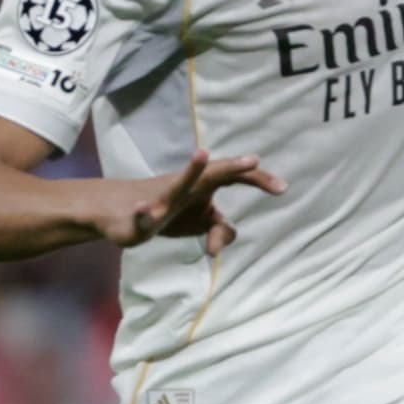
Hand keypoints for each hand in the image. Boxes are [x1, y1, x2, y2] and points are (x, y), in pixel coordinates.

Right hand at [96, 150, 286, 256]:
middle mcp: (186, 186)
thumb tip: (218, 249)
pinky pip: (142, 214)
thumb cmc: (172, 211)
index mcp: (204, 185)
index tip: (283, 188)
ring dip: (191, 170)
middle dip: (232, 166)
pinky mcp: (141, 214)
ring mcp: (162, 198)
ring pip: (178, 184)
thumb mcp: (201, 222)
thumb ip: (220, 231)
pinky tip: (144, 211)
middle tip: (254, 160)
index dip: (258, 180)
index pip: (235, 178)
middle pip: (213, 173)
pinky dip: (142, 212)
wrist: (120, 210)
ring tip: (204, 154)